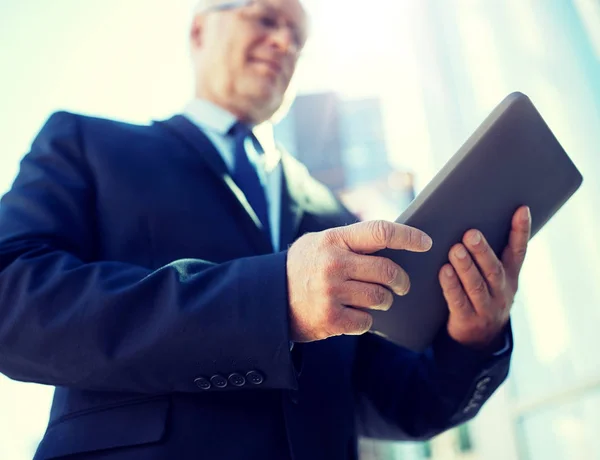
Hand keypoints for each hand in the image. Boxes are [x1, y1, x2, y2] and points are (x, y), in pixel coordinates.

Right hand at [287, 220, 432, 342]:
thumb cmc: (302, 267)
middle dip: (401, 281)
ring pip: (381, 298)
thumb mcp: (320, 242)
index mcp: (333, 240)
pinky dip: (365, 320)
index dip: (408, 236)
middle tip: (402, 285)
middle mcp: (333, 264)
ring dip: (384, 301)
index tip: (426, 242)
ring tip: (375, 299)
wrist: (269, 299)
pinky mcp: (330, 318)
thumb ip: (351, 240)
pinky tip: (353, 314)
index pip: (380, 232)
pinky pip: (366, 321)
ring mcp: (331, 292)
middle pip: (388, 271)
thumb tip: (393, 239)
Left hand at [439, 206, 531, 349]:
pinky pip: (459, 302)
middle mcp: (502, 292)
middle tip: (471, 233)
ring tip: (455, 250)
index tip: (521, 209)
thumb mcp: (492, 279)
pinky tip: (444, 272)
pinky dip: (451, 286)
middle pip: (494, 269)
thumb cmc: (481, 296)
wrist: (479, 340)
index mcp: (510, 277)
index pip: (518, 252)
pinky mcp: (468, 320)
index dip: (520, 231)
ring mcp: (486, 308)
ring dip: (466, 267)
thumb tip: (469, 222)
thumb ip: (485, 256)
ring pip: (476, 286)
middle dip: (482, 251)